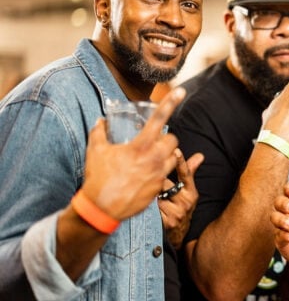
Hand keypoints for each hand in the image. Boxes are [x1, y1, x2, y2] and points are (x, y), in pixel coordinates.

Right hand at [81, 87, 185, 219]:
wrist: (102, 209)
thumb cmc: (98, 179)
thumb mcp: (95, 152)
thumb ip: (99, 133)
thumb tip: (100, 121)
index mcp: (141, 146)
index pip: (159, 118)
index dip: (171, 102)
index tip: (181, 91)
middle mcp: (154, 159)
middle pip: (173, 141)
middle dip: (166, 140)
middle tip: (152, 143)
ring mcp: (159, 174)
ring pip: (173, 158)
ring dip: (166, 155)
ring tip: (150, 159)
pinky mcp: (159, 188)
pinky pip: (167, 175)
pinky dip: (160, 172)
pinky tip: (145, 175)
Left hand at [159, 148, 203, 248]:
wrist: (180, 233)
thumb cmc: (182, 207)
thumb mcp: (188, 191)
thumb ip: (190, 172)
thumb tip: (200, 156)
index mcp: (191, 192)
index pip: (186, 174)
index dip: (181, 162)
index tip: (175, 150)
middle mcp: (186, 202)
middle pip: (165, 183)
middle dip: (157, 184)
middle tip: (152, 184)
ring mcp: (178, 212)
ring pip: (157, 196)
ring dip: (152, 196)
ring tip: (153, 200)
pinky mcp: (167, 222)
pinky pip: (153, 208)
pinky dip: (149, 208)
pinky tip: (151, 209)